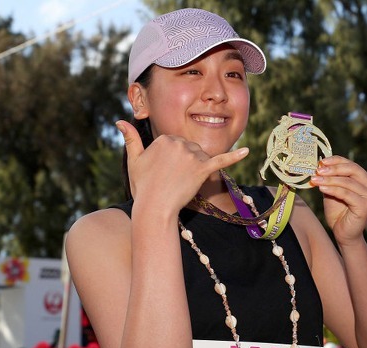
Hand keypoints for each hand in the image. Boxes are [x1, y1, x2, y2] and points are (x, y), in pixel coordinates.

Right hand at [117, 120, 248, 213]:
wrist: (154, 207)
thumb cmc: (143, 186)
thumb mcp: (134, 161)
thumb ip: (130, 139)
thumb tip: (119, 121)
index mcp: (164, 138)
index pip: (176, 144)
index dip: (172, 160)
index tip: (163, 173)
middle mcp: (179, 142)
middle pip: (190, 149)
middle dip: (185, 163)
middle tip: (171, 180)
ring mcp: (192, 156)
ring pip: (201, 157)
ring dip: (195, 169)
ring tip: (181, 184)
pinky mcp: (203, 169)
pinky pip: (221, 160)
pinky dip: (235, 157)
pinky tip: (247, 152)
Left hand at [309, 156, 366, 245]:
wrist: (343, 233)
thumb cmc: (338, 212)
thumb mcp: (332, 191)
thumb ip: (330, 180)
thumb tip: (319, 167)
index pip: (352, 165)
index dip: (337, 161)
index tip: (322, 161)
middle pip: (353, 170)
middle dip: (333, 168)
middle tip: (319, 170)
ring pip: (348, 182)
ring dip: (329, 179)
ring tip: (315, 179)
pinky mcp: (366, 206)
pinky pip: (346, 194)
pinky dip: (333, 189)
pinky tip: (321, 188)